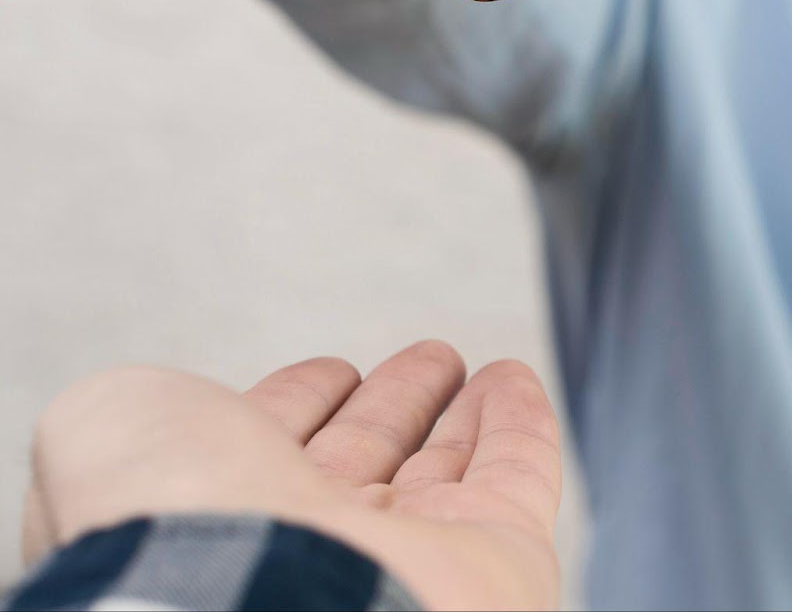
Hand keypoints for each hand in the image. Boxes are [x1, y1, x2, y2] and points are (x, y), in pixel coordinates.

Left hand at [23, 342, 561, 610]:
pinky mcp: (500, 559)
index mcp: (226, 529)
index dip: (302, 407)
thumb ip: (142, 411)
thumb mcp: (110, 429)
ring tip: (468, 364)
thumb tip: (177, 414)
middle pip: (367, 466)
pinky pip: (520, 477)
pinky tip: (514, 377)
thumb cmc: (172, 528)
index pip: (275, 457)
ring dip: (461, 412)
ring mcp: (409, 559)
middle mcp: (317, 554)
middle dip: (393, 407)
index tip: (331, 372)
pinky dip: (523, 423)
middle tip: (425, 361)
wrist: (263, 607)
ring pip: (445, 474)